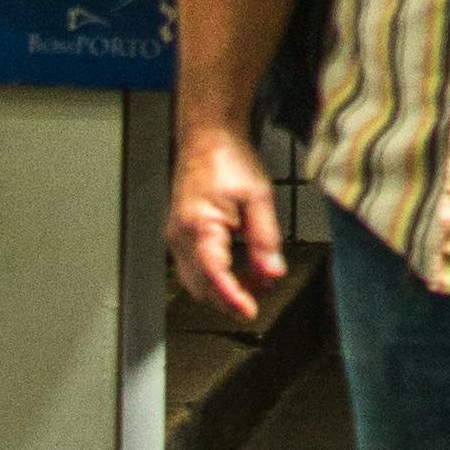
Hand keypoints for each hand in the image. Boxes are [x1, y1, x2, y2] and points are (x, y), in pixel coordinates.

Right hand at [169, 119, 289, 324]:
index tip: (250, 311)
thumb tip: (273, 272)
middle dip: (229, 298)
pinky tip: (239, 270)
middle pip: (200, 286)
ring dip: (221, 290)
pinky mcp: (179, 235)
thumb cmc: (228, 160)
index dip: (232, 298)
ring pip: (194, 281)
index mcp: (198, 225)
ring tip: (255, 284)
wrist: (206, 138)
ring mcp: (175, 237)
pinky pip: (192, 268)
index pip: (214, 274)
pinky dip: (213, 276)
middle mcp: (180, 236)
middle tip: (260, 297)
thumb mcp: (258, 197)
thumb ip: (265, 238)